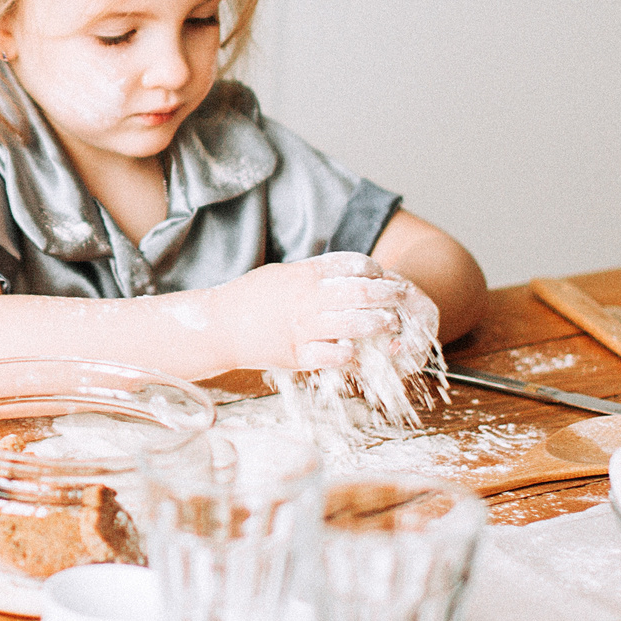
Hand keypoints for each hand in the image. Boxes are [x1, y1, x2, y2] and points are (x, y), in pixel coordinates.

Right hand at [220, 254, 416, 372]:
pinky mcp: (297, 355)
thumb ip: (312, 275)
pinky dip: (351, 353)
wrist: (218, 327)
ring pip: (354, 324)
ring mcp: (303, 328)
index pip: (349, 264)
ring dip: (378, 323)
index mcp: (303, 275)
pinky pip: (334, 355)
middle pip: (360, 292)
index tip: (381, 274)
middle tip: (401, 296)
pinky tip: (359, 351)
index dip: (372, 269)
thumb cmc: (249, 298)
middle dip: (386, 294)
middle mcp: (306, 299)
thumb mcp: (282, 274)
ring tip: (390, 323)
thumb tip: (343, 272)